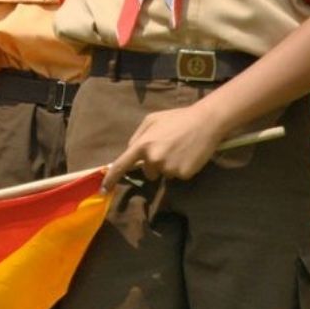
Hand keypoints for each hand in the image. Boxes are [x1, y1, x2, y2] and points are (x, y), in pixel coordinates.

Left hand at [102, 104, 221, 191]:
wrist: (205, 121)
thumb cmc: (177, 118)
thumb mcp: (151, 120)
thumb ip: (138, 137)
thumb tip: (129, 152)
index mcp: (143, 144)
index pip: (122, 165)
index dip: (111, 178)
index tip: (104, 189)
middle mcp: (154, 159)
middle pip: (148, 172)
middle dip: (155, 164)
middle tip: (169, 146)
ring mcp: (169, 168)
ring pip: (163, 174)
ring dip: (168, 165)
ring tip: (180, 148)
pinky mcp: (183, 174)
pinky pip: (177, 175)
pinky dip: (181, 168)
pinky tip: (188, 154)